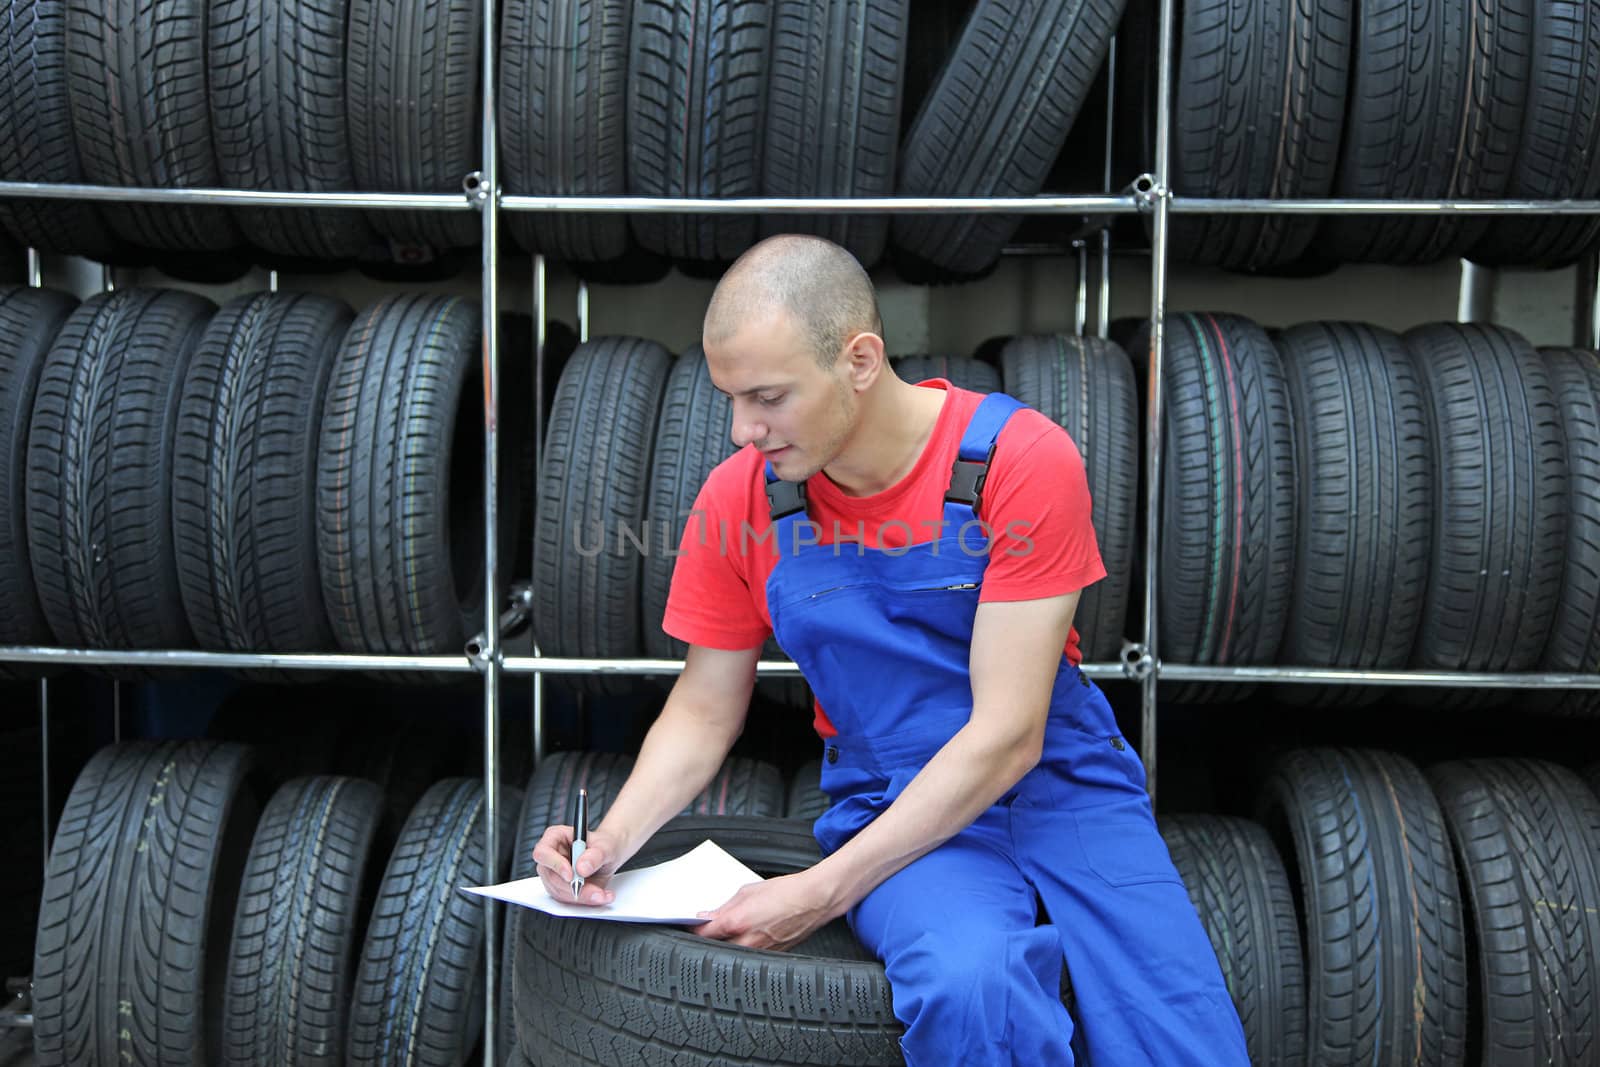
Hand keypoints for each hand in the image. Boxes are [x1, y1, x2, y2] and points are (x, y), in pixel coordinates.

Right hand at [531, 824, 621, 906]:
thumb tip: (582, 867)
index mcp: (555, 837)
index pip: (543, 852)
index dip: (555, 865)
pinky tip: (598, 896)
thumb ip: (595, 855)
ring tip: (601, 894)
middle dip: (573, 887)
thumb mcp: (606, 846)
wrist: (610, 857)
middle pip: (551, 876)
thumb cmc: (604, 845)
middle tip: (595, 890)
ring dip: (581, 896)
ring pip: (558, 891)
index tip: (571, 875)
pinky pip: (566, 899)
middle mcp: (551, 855)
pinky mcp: (560, 888)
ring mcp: (553, 873)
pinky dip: (584, 900)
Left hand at [692, 871, 836, 951]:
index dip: (693, 928)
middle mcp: (746, 941)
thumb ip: (726, 906)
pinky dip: (742, 948)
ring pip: (731, 954)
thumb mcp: (749, 891)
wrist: (815, 900)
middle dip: (708, 939)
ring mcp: (759, 952)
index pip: (703, 933)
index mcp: (737, 922)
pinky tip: (746, 936)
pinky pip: (748, 955)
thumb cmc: (786, 892)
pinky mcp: (771, 956)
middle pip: (714, 948)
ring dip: (725, 945)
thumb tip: (710, 916)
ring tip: (728, 932)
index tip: (690, 924)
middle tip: (706, 929)